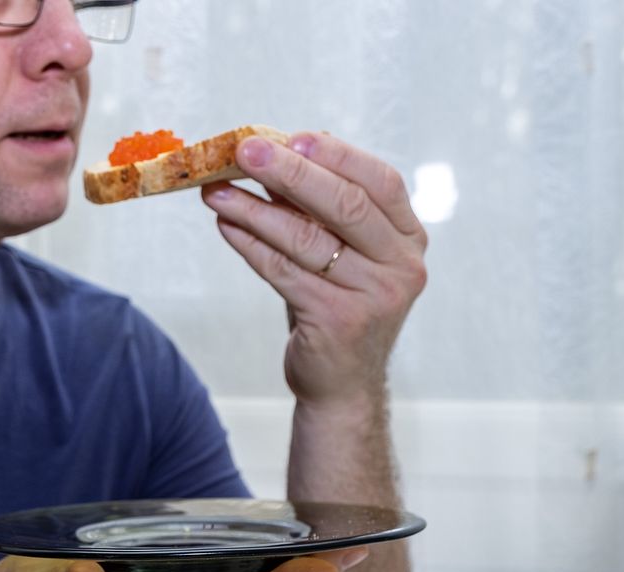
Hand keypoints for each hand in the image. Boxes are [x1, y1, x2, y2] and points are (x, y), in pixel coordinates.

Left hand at [201, 134, 427, 406]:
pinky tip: (226, 225)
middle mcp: (402, 265)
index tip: (292, 137)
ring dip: (254, 209)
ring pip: (307, 239)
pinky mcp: (339, 320)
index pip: (380, 181)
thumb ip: (317, 209)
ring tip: (216, 191)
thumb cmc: (334, 304)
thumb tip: (273, 152)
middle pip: (345, 204)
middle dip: (289, 173)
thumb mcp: (337, 252)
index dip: (337, 156)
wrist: (340, 382)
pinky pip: (284, 272)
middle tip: (244, 151)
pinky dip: (250, 245)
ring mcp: (375, 295)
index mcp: (408, 237)